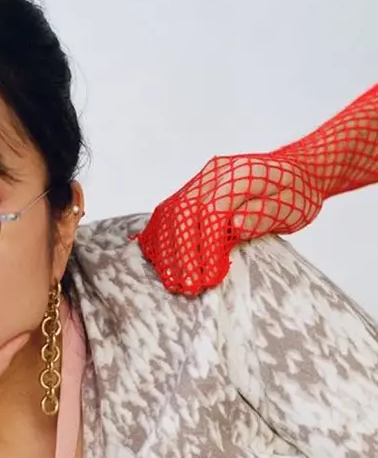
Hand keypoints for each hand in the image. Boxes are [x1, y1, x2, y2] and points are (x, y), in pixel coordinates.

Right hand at [137, 154, 322, 294]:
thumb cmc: (296, 192)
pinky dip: (160, 238)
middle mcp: (213, 174)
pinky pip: (166, 214)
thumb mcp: (294, 205)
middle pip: (184, 213)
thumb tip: (236, 225)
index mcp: (240, 174)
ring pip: (170, 214)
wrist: (293, 170)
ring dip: (167, 250)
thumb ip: (266, 214)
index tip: (210, 276)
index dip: (207, 247)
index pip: (212, 211)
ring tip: (173, 281)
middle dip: (183, 254)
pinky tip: (160, 261)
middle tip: (188, 286)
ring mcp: (199, 182)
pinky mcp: (190, 192)